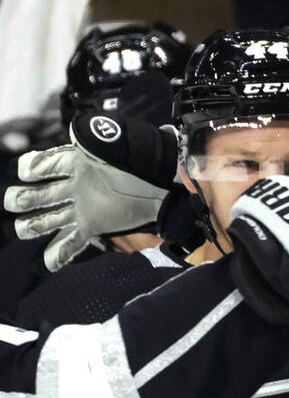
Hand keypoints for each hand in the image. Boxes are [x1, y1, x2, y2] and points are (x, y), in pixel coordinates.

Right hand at [1, 113, 175, 270]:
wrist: (160, 187)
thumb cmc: (136, 163)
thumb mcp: (112, 146)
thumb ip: (92, 137)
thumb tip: (75, 132)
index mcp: (74, 165)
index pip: (40, 165)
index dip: (31, 168)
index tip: (31, 172)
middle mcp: (73, 187)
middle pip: (36, 196)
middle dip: (21, 199)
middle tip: (18, 202)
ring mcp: (81, 208)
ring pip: (46, 220)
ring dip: (31, 226)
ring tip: (24, 229)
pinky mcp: (93, 225)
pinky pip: (71, 242)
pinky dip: (58, 254)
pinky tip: (48, 264)